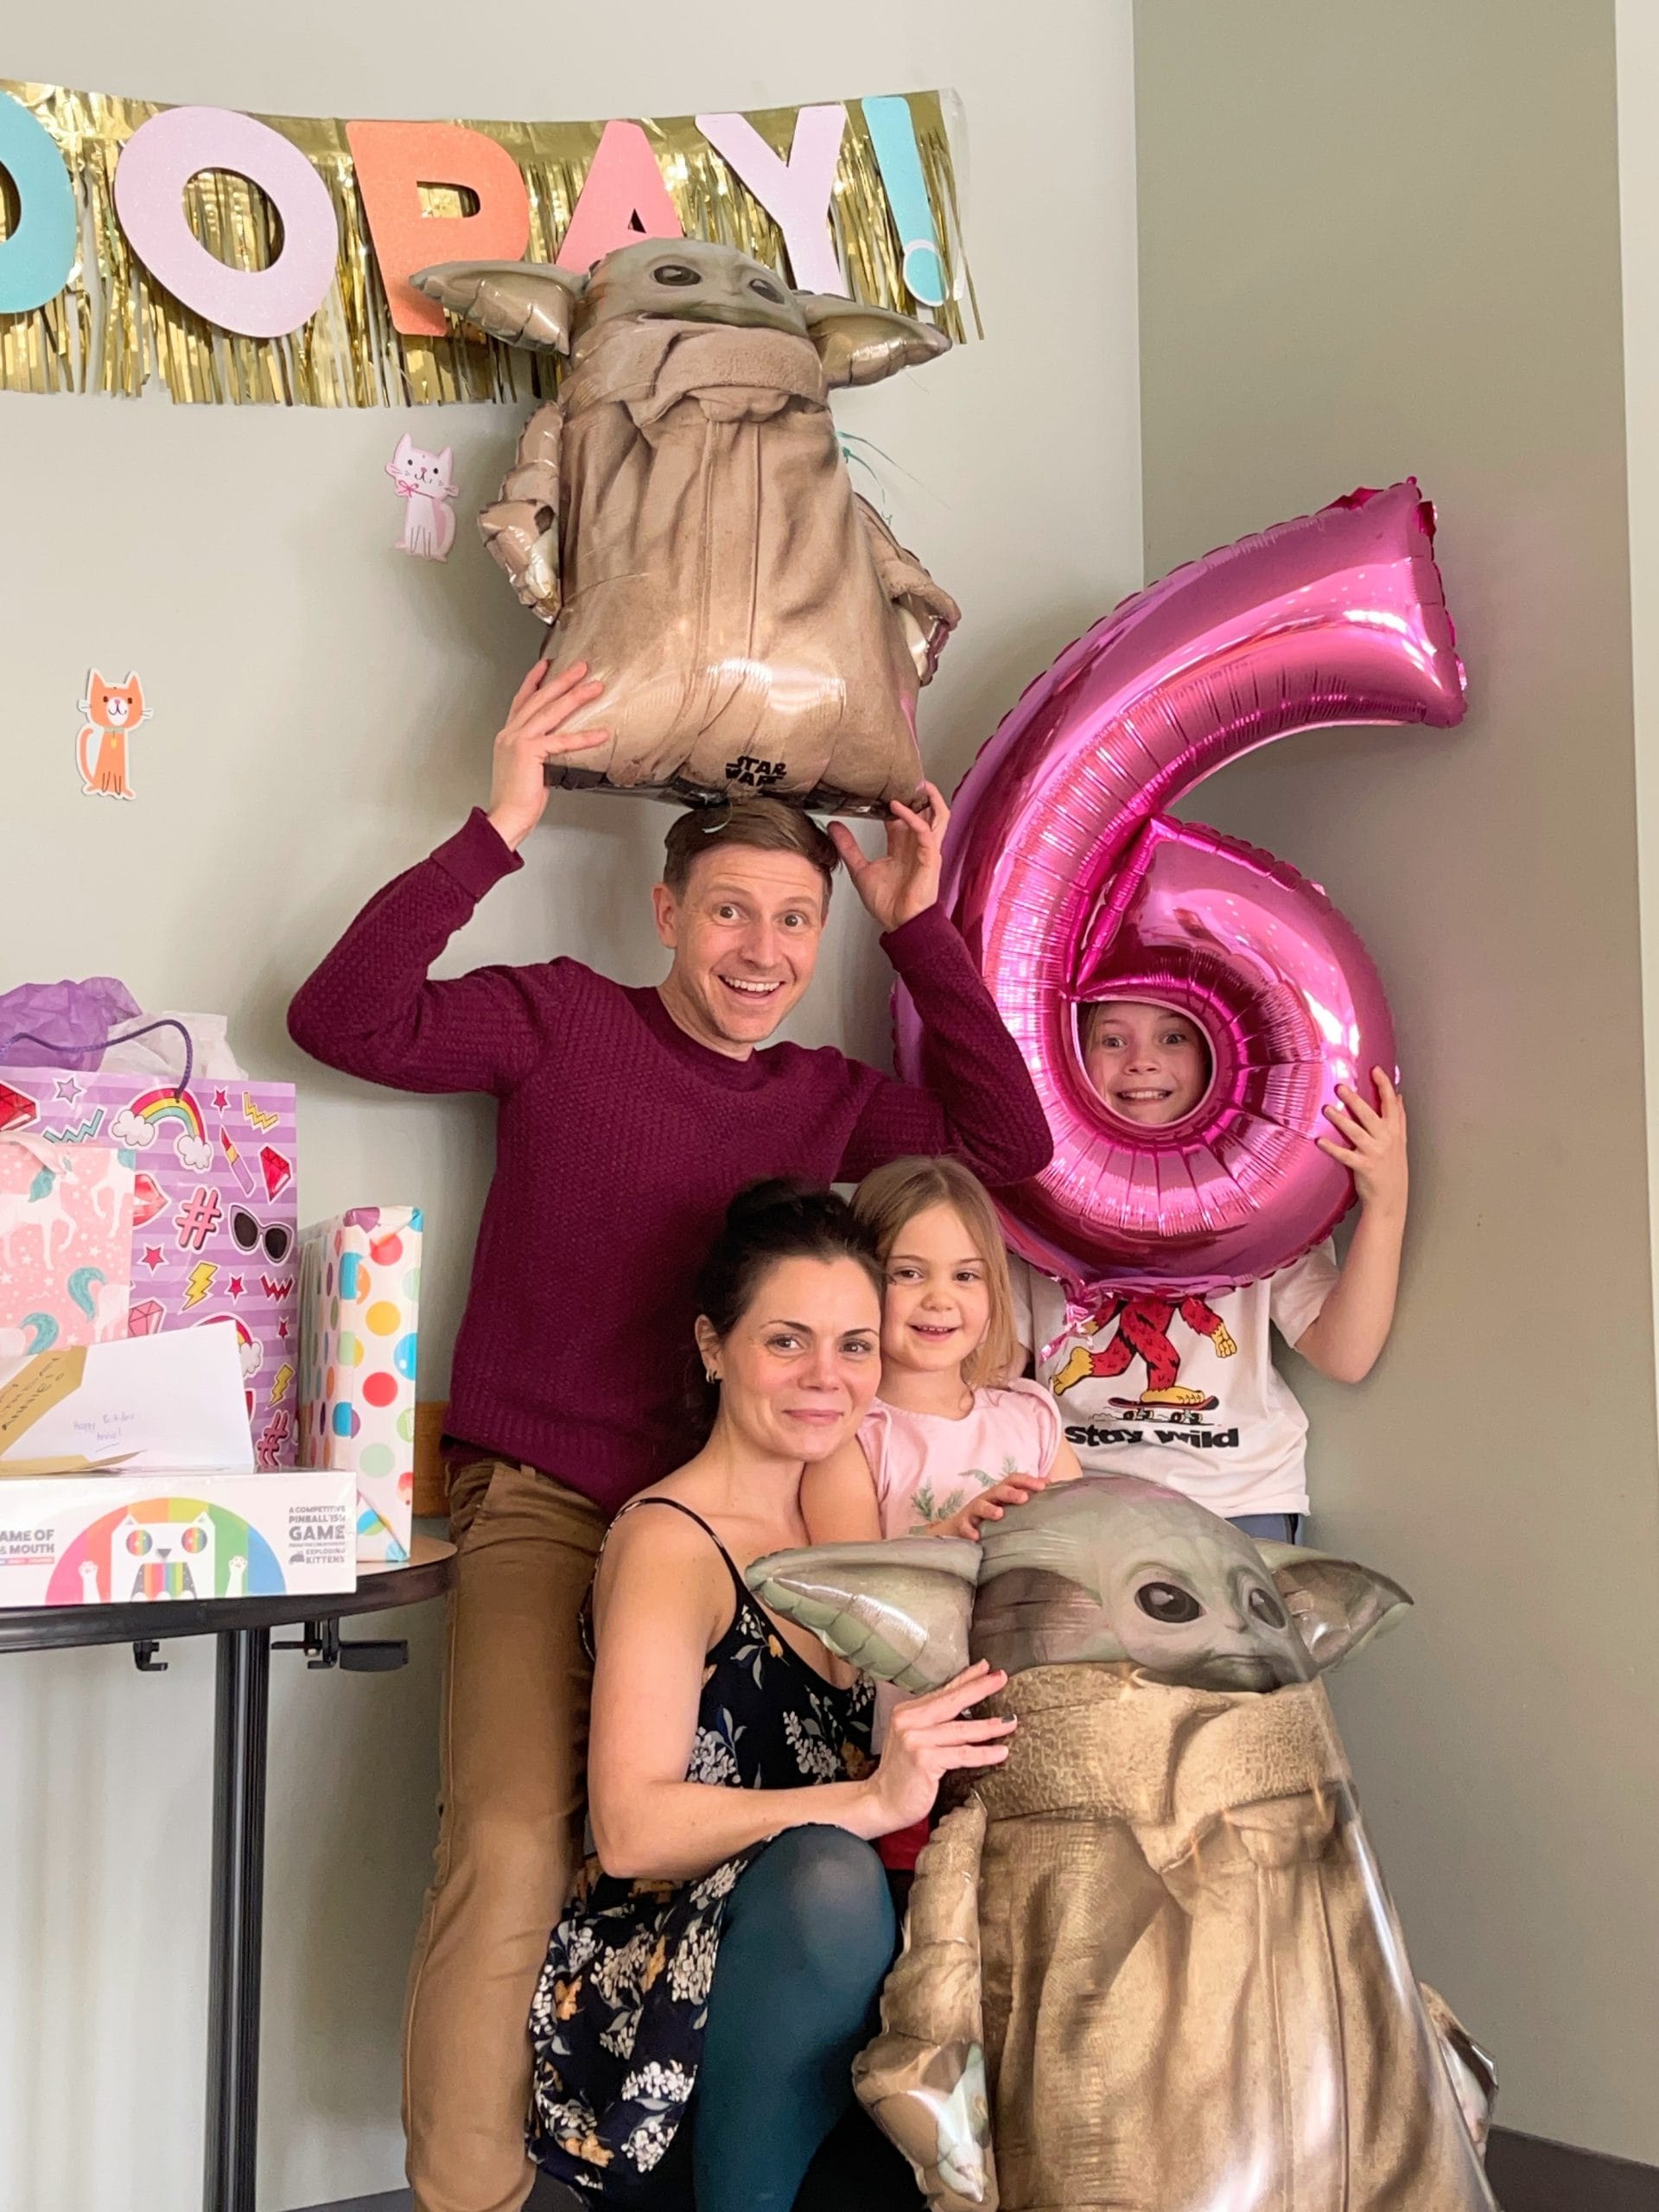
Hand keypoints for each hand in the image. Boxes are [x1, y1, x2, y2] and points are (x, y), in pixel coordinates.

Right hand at [486, 661, 606, 849]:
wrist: (506, 816)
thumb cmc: (516, 799)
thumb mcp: (527, 769)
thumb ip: (539, 752)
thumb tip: (558, 748)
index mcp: (508, 736)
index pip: (522, 700)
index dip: (534, 680)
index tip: (546, 665)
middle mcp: (510, 733)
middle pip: (539, 699)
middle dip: (561, 680)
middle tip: (581, 667)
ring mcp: (518, 740)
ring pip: (551, 711)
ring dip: (575, 697)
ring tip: (594, 687)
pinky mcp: (529, 752)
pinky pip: (562, 740)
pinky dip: (584, 737)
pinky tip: (601, 733)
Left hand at [828, 782, 947, 931]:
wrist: (899, 924)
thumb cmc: (887, 903)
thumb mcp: (860, 869)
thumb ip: (848, 847)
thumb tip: (833, 825)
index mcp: (902, 846)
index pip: (901, 815)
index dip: (894, 799)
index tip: (878, 785)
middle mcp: (916, 844)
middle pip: (925, 810)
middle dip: (918, 792)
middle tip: (904, 774)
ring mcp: (926, 849)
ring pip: (938, 815)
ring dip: (929, 798)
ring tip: (915, 782)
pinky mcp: (930, 857)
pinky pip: (925, 831)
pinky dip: (912, 817)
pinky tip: (896, 807)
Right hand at [860, 1660, 1014, 1834]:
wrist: (882, 1802)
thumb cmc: (902, 1773)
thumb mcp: (913, 1739)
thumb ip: (933, 1723)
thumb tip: (966, 1708)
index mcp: (907, 1712)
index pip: (943, 1691)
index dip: (966, 1678)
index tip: (987, 1668)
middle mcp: (909, 1721)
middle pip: (953, 1701)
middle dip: (980, 1688)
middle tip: (1002, 1679)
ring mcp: (916, 1739)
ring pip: (962, 1729)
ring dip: (990, 1726)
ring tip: (1011, 1722)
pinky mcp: (924, 1759)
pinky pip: (962, 1755)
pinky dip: (984, 1753)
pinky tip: (1001, 1752)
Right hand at [932, 1474, 1046, 1540]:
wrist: (959, 1529)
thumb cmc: (989, 1517)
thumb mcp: (1007, 1505)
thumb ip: (1026, 1494)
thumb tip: (1050, 1483)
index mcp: (1000, 1494)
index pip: (1013, 1480)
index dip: (1027, 1481)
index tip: (1043, 1486)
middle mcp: (987, 1499)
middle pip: (998, 1490)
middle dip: (1010, 1492)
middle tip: (1023, 1498)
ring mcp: (973, 1512)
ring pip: (980, 1505)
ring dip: (989, 1509)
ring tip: (999, 1514)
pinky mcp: (961, 1525)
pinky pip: (964, 1526)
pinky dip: (969, 1530)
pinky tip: (976, 1537)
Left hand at [1317, 1066, 1407, 1219]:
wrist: (1390, 1198)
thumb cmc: (1393, 1167)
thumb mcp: (1401, 1141)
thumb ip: (1398, 1118)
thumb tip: (1398, 1096)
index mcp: (1395, 1132)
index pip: (1391, 1104)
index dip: (1384, 1085)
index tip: (1375, 1070)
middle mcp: (1386, 1140)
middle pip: (1370, 1115)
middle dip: (1355, 1100)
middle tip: (1340, 1087)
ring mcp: (1375, 1153)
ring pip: (1356, 1132)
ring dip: (1340, 1120)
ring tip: (1327, 1108)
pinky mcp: (1363, 1167)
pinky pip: (1345, 1155)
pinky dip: (1332, 1148)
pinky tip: (1320, 1140)